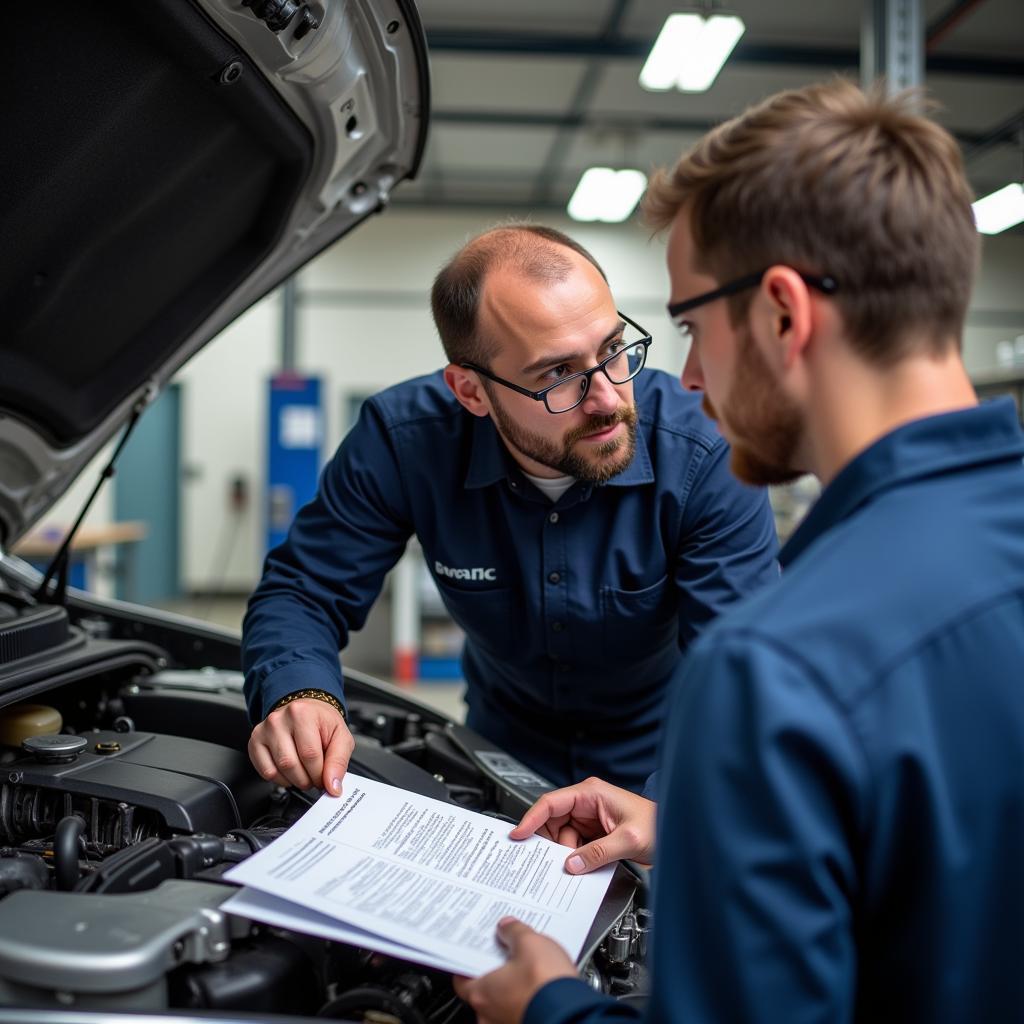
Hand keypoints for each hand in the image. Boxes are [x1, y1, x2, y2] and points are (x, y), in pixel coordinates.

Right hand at [248, 698, 354, 795]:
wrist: (307, 711)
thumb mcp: (341, 737)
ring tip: (305, 773)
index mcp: (302, 714)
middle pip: (291, 764)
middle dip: (307, 779)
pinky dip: (280, 779)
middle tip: (315, 777)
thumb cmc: (322, 723)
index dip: (319, 774)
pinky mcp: (254, 742)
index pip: (310, 755)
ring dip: (294, 781)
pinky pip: (265, 772)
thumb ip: (339, 762)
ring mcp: (263, 731)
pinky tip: (290, 772)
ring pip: (277, 770)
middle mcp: (278, 720)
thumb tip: (332, 786)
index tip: (326, 779)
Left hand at [453, 917, 576, 1023]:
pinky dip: (527, 1000)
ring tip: (528, 970)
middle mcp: (489, 1016)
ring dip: (512, 989)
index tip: (475, 951)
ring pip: (503, 1003)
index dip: (469, 962)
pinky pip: (521, 1011)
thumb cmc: (546, 985)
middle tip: (506, 955)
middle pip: (484, 990)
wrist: (575, 1015)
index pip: (462, 979)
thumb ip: (514, 932)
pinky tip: (540, 986)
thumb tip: (508, 926)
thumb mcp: (530, 943)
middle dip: (495, 973)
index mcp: (482, 993)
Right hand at [510, 776, 655, 872]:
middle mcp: (587, 803)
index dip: (531, 818)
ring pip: (562, 837)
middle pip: (553, 822)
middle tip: (549, 862)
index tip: (518, 835)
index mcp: (591, 793)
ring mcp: (590, 818)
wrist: (675, 833)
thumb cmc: (658, 825)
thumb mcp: (628, 840)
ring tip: (575, 867)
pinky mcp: (594, 833)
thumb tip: (571, 864)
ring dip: (565, 854)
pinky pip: (574, 846)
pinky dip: (574, 858)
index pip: (551, 802)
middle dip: (551, 843)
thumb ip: (597, 852)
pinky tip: (580, 868)